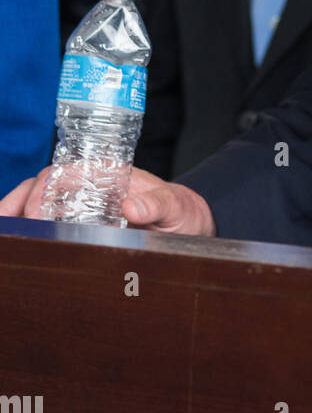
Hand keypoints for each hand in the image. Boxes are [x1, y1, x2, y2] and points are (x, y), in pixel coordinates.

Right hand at [0, 166, 215, 236]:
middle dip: (21, 200)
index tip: (37, 215)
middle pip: (47, 184)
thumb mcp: (178, 207)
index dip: (47, 190)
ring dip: (21, 213)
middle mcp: (95, 186)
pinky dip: (33, 228)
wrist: (192, 226)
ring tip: (7, 233)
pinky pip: (53, 223)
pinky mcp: (86, 226)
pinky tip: (23, 241)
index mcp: (112, 175)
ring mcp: (87, 206)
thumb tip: (131, 208)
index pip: (69, 172)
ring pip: (43, 202)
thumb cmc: (183, 212)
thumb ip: (159, 205)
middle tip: (6, 223)